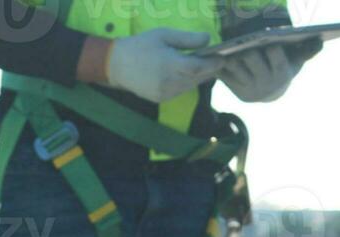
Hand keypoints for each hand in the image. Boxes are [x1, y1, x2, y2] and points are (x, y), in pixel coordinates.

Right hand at [101, 28, 223, 102]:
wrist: (117, 65)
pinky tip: (186, 74)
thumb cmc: (141, 45)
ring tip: (204, 66)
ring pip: (191, 86)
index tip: (222, 58)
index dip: (213, 64)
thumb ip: (187, 39)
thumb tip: (208, 39)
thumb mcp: (164, 35)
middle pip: (197, 78)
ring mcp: (165, 93)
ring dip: (198, 77)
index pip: (198, 67)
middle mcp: (169, 82)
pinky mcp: (161, 99)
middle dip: (208, 70)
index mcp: (169, 64)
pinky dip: (187, 82)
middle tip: (217, 61)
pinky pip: (181, 91)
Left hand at [221, 43, 309, 102]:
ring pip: (235, 65)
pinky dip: (220, 62)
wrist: (270, 92)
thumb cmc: (285, 68)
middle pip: (251, 59)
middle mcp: (264, 83)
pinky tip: (218, 53)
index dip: (270, 46)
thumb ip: (307, 50)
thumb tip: (320, 39)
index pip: (275, 56)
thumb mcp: (297, 61)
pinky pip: (224, 73)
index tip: (267, 39)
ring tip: (228, 44)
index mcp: (281, 74)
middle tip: (242, 40)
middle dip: (247, 48)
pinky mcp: (234, 89)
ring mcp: (248, 87)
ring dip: (231, 54)